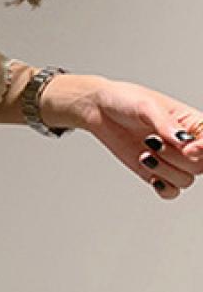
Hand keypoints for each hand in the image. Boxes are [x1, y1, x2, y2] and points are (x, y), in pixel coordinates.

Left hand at [72, 78, 202, 198]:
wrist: (99, 110)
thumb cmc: (125, 100)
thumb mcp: (146, 106)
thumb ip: (165, 124)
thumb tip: (184, 141)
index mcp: (192, 123)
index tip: (188, 149)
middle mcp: (186, 143)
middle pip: (200, 166)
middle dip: (175, 157)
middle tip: (152, 142)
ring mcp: (171, 159)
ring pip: (186, 180)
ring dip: (164, 170)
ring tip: (144, 153)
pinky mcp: (156, 171)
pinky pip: (171, 191)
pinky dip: (163, 187)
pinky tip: (149, 173)